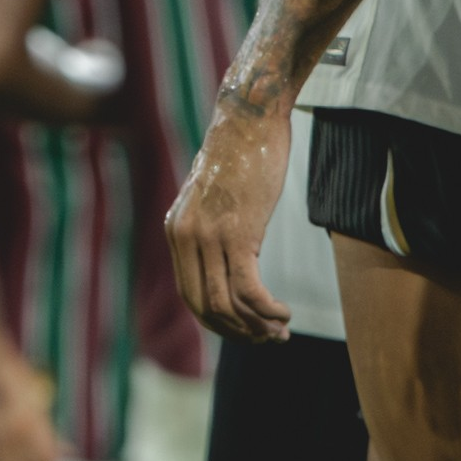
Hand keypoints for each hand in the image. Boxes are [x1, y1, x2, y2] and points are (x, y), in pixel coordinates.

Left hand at [166, 95, 301, 342]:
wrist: (249, 122)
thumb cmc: (241, 157)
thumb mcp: (215, 198)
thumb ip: (212, 228)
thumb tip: (228, 257)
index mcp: (177, 232)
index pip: (190, 294)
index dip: (218, 321)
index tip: (247, 330)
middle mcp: (185, 238)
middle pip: (204, 306)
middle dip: (237, 331)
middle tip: (268, 339)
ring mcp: (208, 237)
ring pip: (227, 304)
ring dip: (256, 326)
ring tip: (280, 330)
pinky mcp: (236, 234)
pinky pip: (247, 290)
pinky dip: (267, 310)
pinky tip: (284, 314)